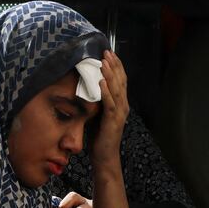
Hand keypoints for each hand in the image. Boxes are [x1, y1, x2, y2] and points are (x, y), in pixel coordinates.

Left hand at [90, 50, 128, 165]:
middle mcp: (123, 105)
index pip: (120, 80)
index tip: (109, 53)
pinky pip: (110, 104)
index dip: (116, 66)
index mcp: (120, 103)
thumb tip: (86, 86)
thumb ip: (96, 100)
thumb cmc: (99, 135)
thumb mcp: (97, 113)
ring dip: (110, 75)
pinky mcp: (113, 121)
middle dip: (114, 65)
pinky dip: (106, 92)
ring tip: (104, 62)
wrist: (104, 155)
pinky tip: (101, 82)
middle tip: (106, 52)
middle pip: (121, 81)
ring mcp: (119, 113)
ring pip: (117, 89)